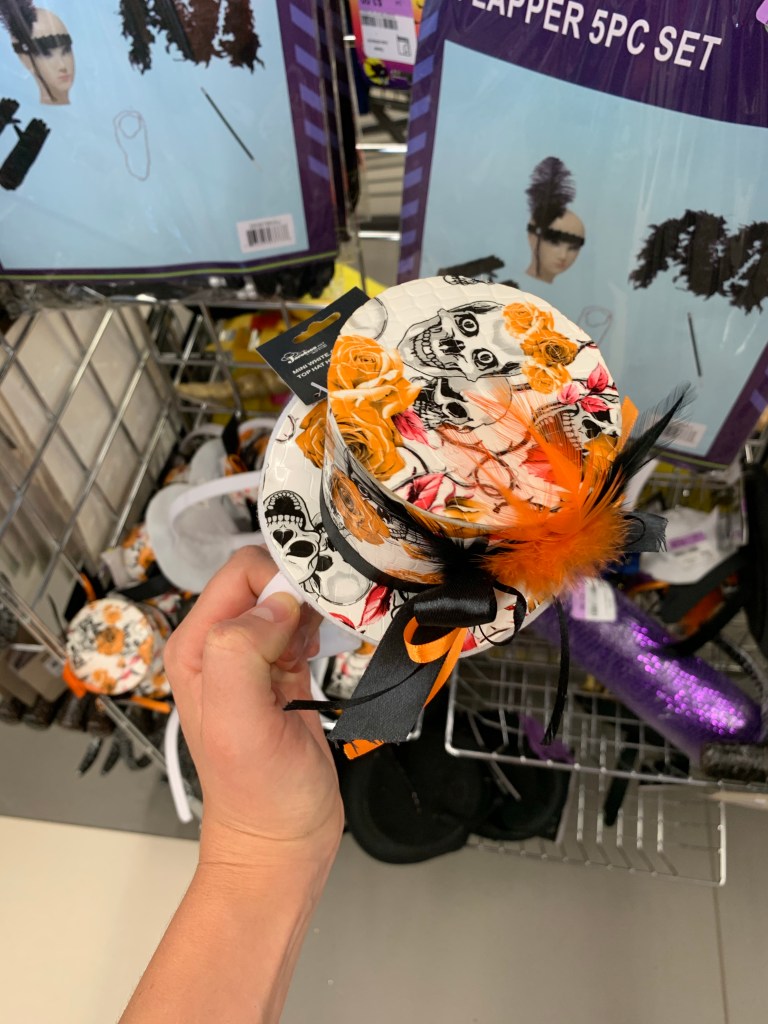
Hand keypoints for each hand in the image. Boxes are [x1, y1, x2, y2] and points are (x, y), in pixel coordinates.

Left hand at [164, 547, 343, 872]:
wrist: (282, 841)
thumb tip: (276, 604)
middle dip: (299, 593)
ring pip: (288, 599)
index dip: (278, 580)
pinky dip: (320, 629)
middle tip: (316, 632)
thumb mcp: (237, 723)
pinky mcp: (283, 670)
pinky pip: (303, 625)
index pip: (238, 574)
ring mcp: (253, 657)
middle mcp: (221, 645)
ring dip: (312, 611)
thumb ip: (241, 651)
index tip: (307, 610)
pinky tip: (320, 656)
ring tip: (315, 651)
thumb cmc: (257, 795)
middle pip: (265, 581)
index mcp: (197, 647)